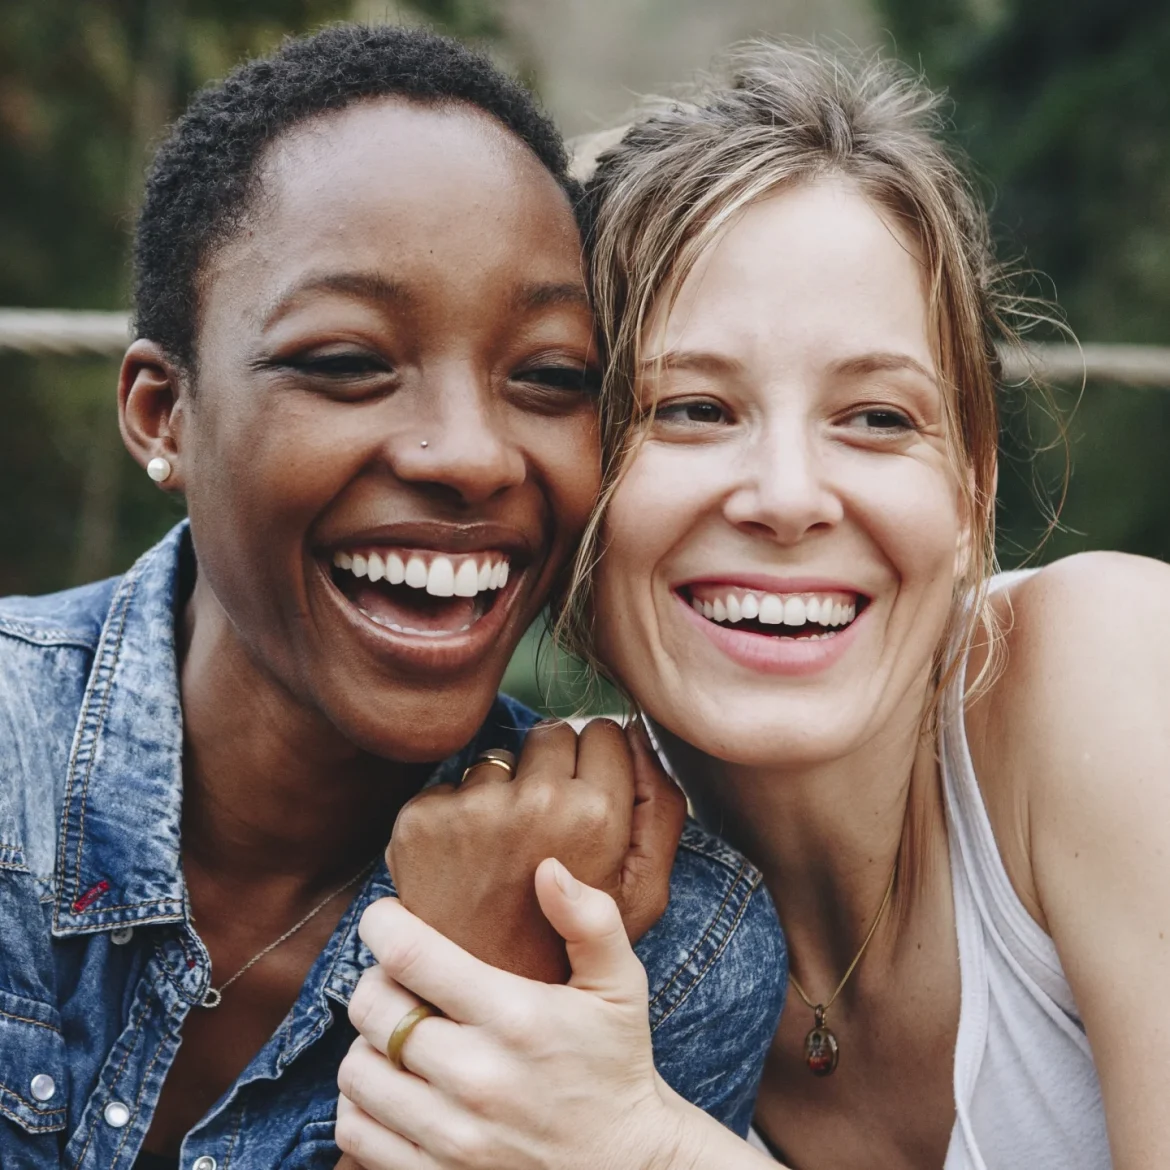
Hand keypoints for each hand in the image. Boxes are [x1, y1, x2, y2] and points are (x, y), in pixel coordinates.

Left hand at [338, 863, 696, 1169]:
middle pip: (372, 1009)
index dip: (382, 925)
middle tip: (399, 977)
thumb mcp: (619, 986)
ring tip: (401, 1032)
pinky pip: (356, 1130)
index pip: (411, 957)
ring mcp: (451, 1136)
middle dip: (375, 980)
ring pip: (356, 1070)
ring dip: (367, 1043)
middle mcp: (476, 1078)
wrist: (626, 1168)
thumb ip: (590, 919)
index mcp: (516, 1018)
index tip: (386, 917)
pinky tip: (397, 1084)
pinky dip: (362, 1102)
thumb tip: (547, 868)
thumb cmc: (616, 1065)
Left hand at [387, 719, 685, 981]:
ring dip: (501, 791)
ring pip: (498, 757)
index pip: (602, 731)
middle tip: (545, 832)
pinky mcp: (421, 822)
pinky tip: (465, 867)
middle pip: (550, 733)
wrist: (482, 1013)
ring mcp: (472, 809)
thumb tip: (636, 734)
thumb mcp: (642, 895)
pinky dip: (455, 817)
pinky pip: (449, 786)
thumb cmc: (570, 950)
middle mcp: (534, 802)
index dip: (599, 764)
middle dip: (552, 769)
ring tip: (503, 857)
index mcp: (596, 815)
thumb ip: (661, 809)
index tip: (587, 801)